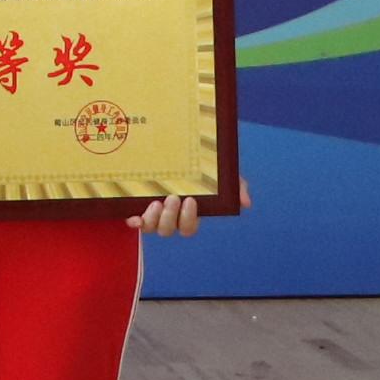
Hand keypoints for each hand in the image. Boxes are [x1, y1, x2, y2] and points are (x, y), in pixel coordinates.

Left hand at [130, 163, 249, 239]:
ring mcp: (152, 213)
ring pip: (152, 228)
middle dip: (171, 217)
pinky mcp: (137, 206)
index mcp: (188, 213)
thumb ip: (236, 186)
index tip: (190, 200)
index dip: (189, 219)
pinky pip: (135, 222)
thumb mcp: (220, 174)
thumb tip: (246, 203)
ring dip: (154, 219)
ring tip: (156, 201)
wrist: (169, 149)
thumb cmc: (201, 168)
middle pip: (169, 230)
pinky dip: (134, 222)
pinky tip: (133, 217)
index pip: (189, 227)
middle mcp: (169, 216)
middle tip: (173, 198)